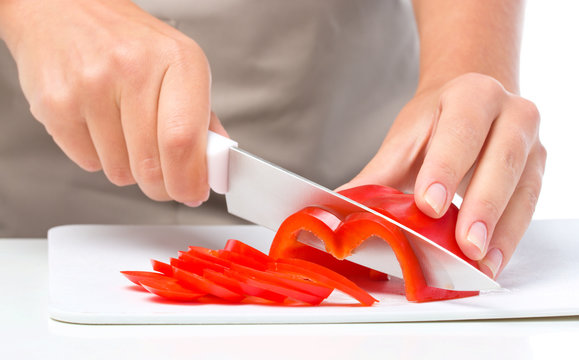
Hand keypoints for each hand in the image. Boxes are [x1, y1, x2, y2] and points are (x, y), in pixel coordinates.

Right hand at [0, 0, 225, 204]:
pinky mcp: (55, 104)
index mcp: (177, 60)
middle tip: (163, 177)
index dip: (189, 180)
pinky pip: (88, 163)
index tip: (192, 192)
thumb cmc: (127, 41)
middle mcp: (133, 69)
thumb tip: (215, 165)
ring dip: (128, 167)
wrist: (63, 8)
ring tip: (124, 131)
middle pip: (152, 165)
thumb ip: (203, 117)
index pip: (183, 141)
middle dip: (161, 185)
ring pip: (120, 171)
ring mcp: (90, 86)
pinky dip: (99, 156)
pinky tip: (99, 125)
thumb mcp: (179, 64)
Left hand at [340, 73, 546, 278]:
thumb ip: (376, 176)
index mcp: (471, 95)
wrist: (472, 104)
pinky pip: (529, 205)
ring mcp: (531, 142)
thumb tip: (336, 211)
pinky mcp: (538, 170)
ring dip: (502, 229)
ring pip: (523, 187)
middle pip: (501, 159)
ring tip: (479, 262)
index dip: (445, 168)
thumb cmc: (436, 121)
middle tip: (464, 244)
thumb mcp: (405, 140)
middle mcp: (511, 113)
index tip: (428, 204)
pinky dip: (510, 237)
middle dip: (482, 205)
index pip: (460, 131)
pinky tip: (492, 261)